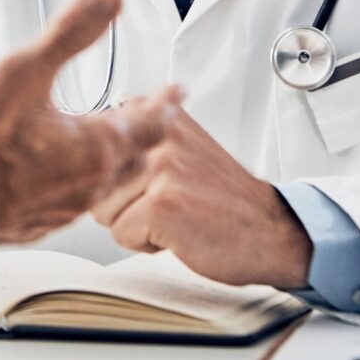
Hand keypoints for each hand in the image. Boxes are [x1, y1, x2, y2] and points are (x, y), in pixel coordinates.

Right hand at [0, 0, 182, 243]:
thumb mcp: (24, 69)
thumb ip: (70, 31)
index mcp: (96, 147)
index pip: (152, 123)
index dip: (167, 103)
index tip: (177, 91)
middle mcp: (89, 184)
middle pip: (136, 157)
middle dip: (146, 132)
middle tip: (150, 115)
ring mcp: (63, 209)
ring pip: (106, 184)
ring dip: (115, 159)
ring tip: (110, 143)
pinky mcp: (37, 223)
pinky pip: (74, 202)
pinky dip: (80, 182)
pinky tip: (61, 175)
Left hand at [90, 108, 311, 286]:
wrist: (271, 231)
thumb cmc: (221, 196)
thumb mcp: (180, 145)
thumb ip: (138, 131)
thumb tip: (88, 129)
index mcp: (155, 114)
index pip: (93, 149)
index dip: (116, 177)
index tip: (152, 180)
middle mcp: (156, 133)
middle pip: (93, 182)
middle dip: (122, 202)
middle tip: (168, 202)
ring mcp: (159, 167)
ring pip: (103, 210)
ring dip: (133, 223)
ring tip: (173, 215)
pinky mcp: (161, 204)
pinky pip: (122, 234)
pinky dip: (146, 244)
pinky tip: (180, 233)